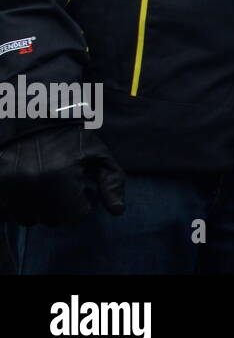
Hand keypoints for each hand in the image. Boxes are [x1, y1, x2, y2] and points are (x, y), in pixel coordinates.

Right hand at [0, 123, 125, 225]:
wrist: (23, 118)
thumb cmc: (65, 133)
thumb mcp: (96, 151)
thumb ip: (112, 179)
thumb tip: (118, 211)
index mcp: (60, 179)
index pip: (78, 214)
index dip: (84, 199)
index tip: (82, 184)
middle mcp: (32, 191)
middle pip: (56, 219)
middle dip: (64, 204)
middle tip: (64, 181)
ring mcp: (10, 194)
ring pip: (33, 219)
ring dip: (43, 206)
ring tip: (46, 180)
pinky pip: (12, 214)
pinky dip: (22, 205)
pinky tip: (29, 185)